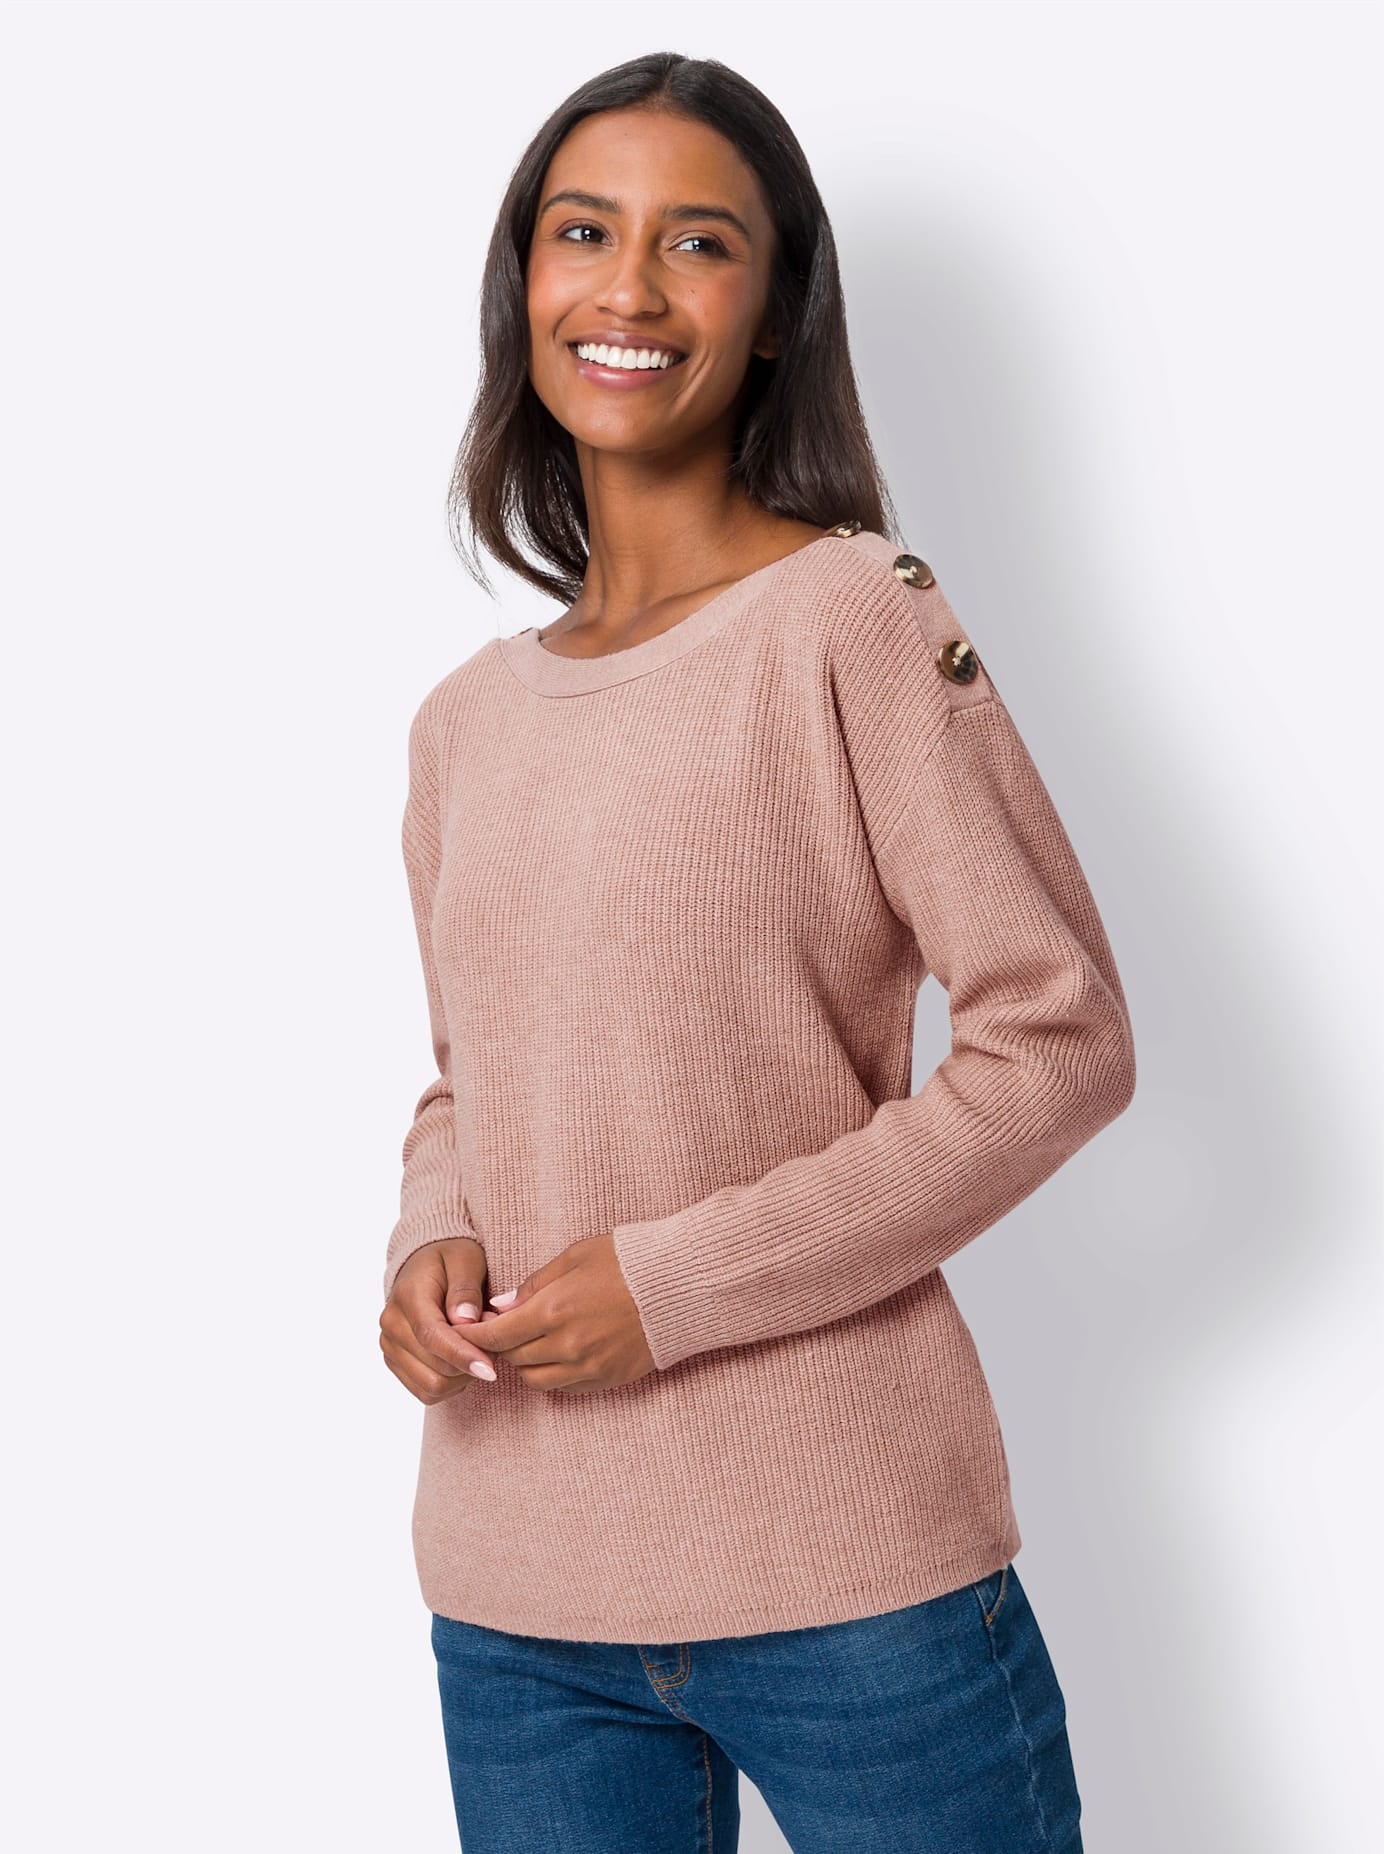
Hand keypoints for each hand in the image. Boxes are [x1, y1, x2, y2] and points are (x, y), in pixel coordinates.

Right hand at [380, 1237, 505, 1403]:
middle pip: (434, 1368)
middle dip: (470, 1362)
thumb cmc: (450, 1259)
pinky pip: (427, 1392)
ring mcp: (390, 1346)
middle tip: (491, 1340)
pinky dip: (451, 1384)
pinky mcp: (395, 1362)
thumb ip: (465, 1288)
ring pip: (431, 1386)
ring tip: (476, 1347)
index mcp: (407, 1296)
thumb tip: (464, 1319)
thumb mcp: (465, 1259)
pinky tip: (462, 1360)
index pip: (432, 1336)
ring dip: (462, 1375)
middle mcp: (391, 1324)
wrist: (426, 1265)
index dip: (462, 1356)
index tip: (490, 1368)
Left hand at [464, 1232, 655, 1392]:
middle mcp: (568, 1346)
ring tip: (531, 1340)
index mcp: (554, 1311)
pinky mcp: (609, 1378)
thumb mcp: (575, 1256)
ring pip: (536, 1379)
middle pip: (514, 1359)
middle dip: (501, 1345)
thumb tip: (501, 1306)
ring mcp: (590, 1366)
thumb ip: (534, 1284)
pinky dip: (553, 1374)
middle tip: (502, 1328)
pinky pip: (565, 1387)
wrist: (680, 1284)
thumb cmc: (627, 1260)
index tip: (464, 1331)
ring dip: (526, 1363)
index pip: (497, 1336)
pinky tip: (558, 1353)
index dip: (475, 1335)